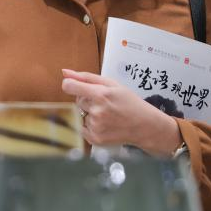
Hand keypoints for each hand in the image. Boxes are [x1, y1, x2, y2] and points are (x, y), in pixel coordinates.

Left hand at [61, 69, 181, 155]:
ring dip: (90, 114)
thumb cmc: (130, 103)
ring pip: (81, 115)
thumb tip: (65, 72)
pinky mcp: (95, 138)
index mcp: (101, 94)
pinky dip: (91, 126)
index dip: (70, 85)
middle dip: (88, 100)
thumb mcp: (112, 84)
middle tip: (105, 103)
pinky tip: (106, 124)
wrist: (144, 125)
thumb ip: (86, 77)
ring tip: (108, 115)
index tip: (74, 86)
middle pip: (77, 101)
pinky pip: (83, 128)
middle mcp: (97, 111)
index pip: (70, 86)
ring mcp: (96, 126)